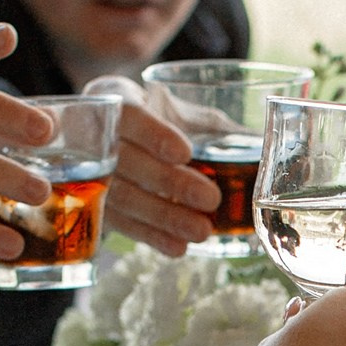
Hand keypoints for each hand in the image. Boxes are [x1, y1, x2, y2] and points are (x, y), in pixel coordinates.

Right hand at [83, 75, 219, 256]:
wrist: (110, 136)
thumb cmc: (155, 115)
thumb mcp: (176, 108)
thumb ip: (208, 125)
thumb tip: (259, 142)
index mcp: (113, 97)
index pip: (129, 115)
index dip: (155, 135)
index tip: (185, 152)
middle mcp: (93, 133)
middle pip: (126, 162)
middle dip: (170, 183)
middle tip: (211, 199)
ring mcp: (86, 171)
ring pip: (122, 198)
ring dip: (164, 217)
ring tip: (201, 231)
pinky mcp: (91, 204)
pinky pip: (120, 223)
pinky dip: (151, 236)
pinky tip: (178, 247)